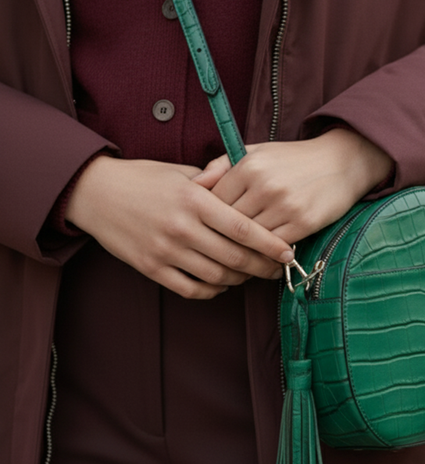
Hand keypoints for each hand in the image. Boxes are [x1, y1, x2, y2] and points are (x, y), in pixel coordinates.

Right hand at [65, 156, 294, 298]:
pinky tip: (222, 283)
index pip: (243, 228)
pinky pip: (191, 289)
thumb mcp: (183, 173)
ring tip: (252, 274)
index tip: (289, 253)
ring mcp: (165, 250)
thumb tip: (253, 196)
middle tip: (278, 269)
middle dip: (263, 267)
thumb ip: (217, 185)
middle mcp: (182, 227)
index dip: (270, 244)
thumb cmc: (145, 178)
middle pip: (234, 258)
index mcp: (195, 199)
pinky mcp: (150, 268)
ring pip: (216, 277)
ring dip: (240, 280)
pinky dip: (213, 290)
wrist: (95, 192)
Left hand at [191, 129, 392, 244]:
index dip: (207, 218)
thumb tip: (193, 185)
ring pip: (250, 239)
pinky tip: (259, 257)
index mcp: (248, 165)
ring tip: (233, 259)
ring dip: (242, 250)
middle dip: (220, 238)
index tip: (204, 228)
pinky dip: (264, 254)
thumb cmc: (293, 159)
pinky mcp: (303, 222)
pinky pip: (273, 247)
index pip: (214, 202)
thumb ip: (222, 166)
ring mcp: (284, 205)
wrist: (341, 161)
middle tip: (211, 251)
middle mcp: (264, 185)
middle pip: (229, 224)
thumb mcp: (257, 152)